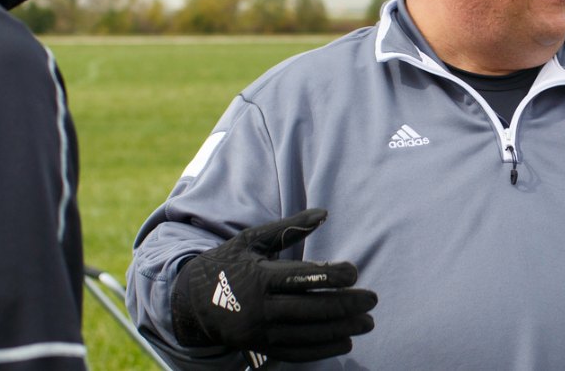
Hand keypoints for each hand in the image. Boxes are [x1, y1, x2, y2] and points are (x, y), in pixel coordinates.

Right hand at [171, 209, 377, 361]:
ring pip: (308, 334)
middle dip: (346, 306)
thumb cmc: (228, 263)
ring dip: (342, 330)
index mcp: (259, 277)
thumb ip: (289, 228)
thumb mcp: (252, 240)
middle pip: (311, 309)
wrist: (191, 301)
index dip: (333, 275)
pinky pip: (296, 352)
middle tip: (373, 300)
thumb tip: (325, 212)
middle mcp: (259, 307)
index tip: (356, 272)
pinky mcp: (260, 347)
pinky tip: (345, 342)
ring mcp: (259, 331)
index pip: (303, 278)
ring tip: (367, 323)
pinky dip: (323, 349)